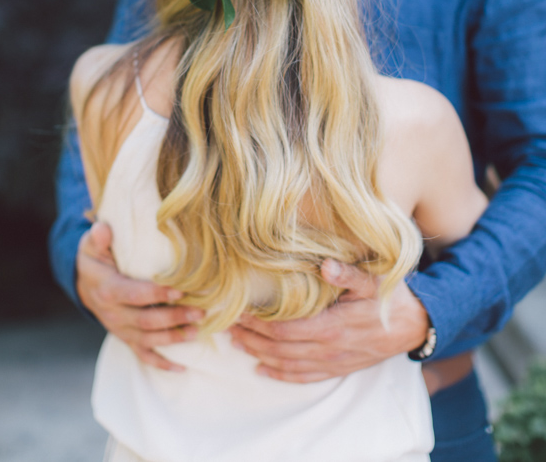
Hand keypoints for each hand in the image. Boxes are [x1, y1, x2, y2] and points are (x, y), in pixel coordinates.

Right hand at [76, 222, 203, 370]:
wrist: (84, 284)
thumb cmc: (95, 260)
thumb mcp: (91, 246)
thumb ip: (98, 238)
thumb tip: (103, 229)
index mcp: (108, 290)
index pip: (134, 294)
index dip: (156, 293)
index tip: (180, 289)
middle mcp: (113, 314)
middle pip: (145, 320)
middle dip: (173, 318)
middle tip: (200, 312)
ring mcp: (120, 329)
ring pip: (147, 339)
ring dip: (173, 338)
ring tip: (197, 332)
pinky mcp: (126, 337)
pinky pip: (142, 354)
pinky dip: (161, 363)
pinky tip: (181, 367)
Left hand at [229, 259, 428, 382]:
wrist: (415, 325)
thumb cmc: (390, 297)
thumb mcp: (373, 279)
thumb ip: (348, 273)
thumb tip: (325, 265)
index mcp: (332, 325)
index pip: (283, 328)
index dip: (257, 323)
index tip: (237, 311)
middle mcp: (328, 347)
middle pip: (278, 347)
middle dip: (250, 337)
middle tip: (227, 326)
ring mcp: (332, 361)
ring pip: (287, 364)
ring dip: (259, 355)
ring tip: (237, 343)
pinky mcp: (337, 367)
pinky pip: (303, 376)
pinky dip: (280, 375)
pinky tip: (263, 369)